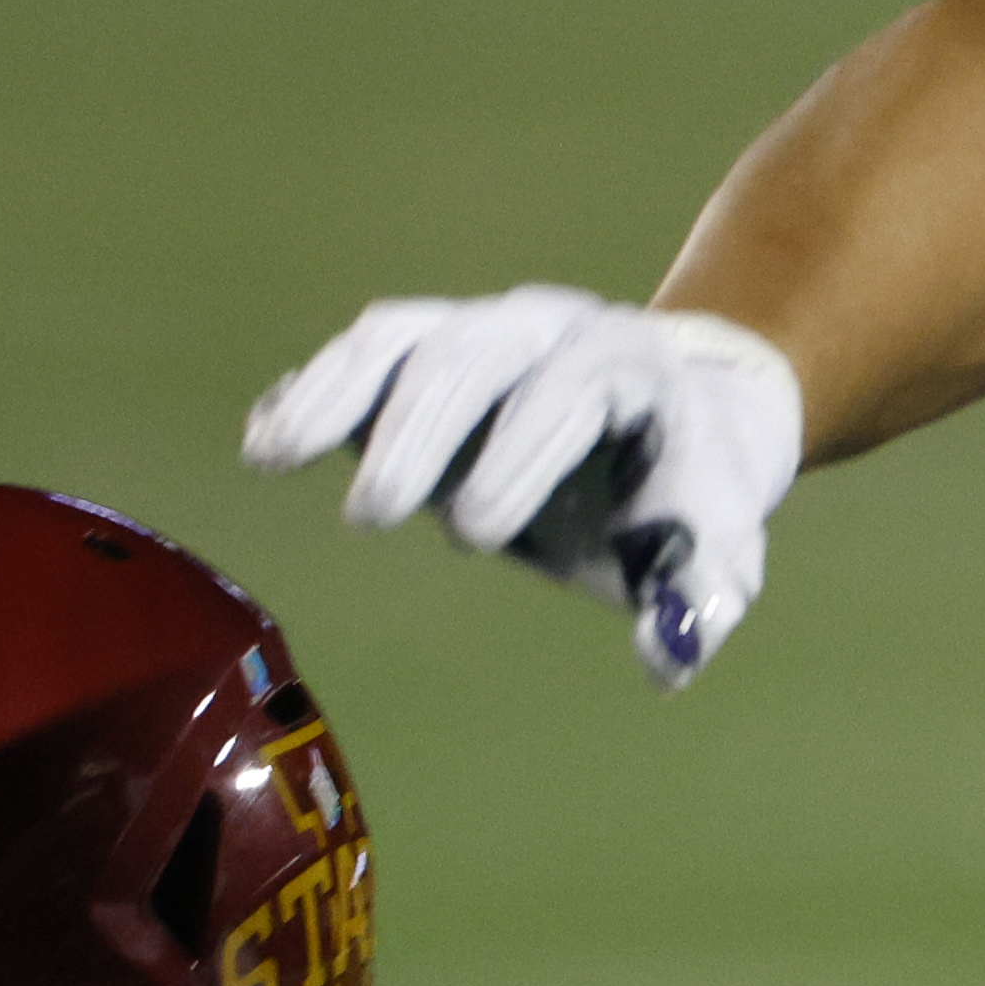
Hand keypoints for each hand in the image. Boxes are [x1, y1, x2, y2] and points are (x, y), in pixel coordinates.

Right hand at [241, 289, 806, 685]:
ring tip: (273, 454)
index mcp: (633, 371)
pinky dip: (317, 388)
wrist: (683, 413)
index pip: (574, 387)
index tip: (476, 530)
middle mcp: (554, 330)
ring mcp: (486, 327)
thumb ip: (698, 596)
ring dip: (336, 392)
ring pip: (405, 337)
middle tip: (375, 514)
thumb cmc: (689, 492)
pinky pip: (370, 351)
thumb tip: (665, 658)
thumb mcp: (717, 546)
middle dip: (420, 429)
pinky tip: (268, 440)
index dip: (523, 451)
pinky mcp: (433, 343)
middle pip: (476, 352)